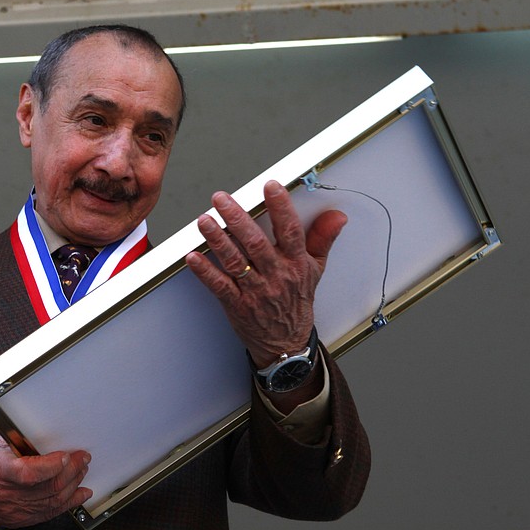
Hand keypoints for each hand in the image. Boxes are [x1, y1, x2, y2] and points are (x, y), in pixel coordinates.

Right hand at [0, 434, 91, 529]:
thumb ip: (18, 441)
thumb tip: (46, 435)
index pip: (29, 473)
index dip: (51, 465)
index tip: (66, 455)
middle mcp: (6, 494)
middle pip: (47, 487)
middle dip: (71, 471)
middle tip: (83, 458)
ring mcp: (13, 510)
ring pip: (52, 501)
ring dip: (73, 485)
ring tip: (82, 470)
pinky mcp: (18, 519)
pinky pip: (49, 513)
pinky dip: (68, 503)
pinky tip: (80, 493)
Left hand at [185, 180, 345, 367]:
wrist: (286, 342)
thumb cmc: (297, 303)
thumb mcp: (316, 270)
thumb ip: (322, 239)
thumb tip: (336, 216)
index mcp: (295, 263)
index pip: (290, 231)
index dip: (281, 207)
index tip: (270, 187)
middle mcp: (275, 275)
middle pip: (255, 243)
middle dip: (237, 219)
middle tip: (222, 199)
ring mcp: (255, 291)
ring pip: (235, 262)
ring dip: (217, 240)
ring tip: (204, 221)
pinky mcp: (237, 304)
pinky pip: (219, 286)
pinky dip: (205, 272)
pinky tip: (193, 257)